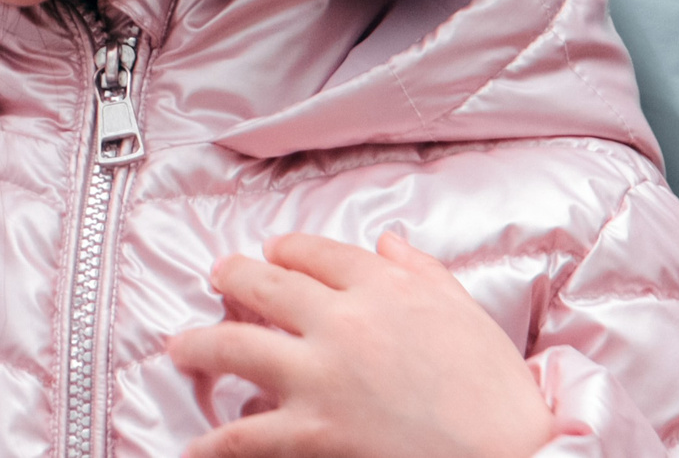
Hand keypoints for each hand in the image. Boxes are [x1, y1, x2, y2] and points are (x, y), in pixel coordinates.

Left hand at [167, 233, 553, 457]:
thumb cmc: (499, 396)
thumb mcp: (468, 316)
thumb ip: (423, 272)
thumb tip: (388, 241)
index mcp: (385, 288)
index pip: (316, 253)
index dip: (286, 251)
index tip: (271, 254)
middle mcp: (345, 321)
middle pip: (266, 285)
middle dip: (231, 279)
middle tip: (215, 278)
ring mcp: (323, 377)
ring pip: (237, 346)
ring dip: (200, 345)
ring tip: (179, 347)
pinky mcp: (314, 432)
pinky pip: (246, 432)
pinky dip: (215, 440)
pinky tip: (197, 443)